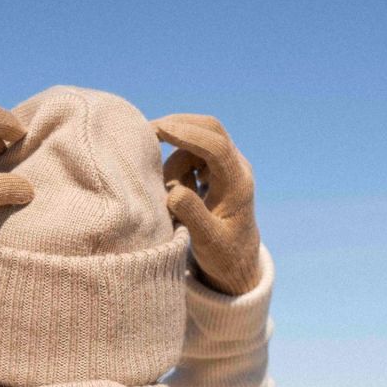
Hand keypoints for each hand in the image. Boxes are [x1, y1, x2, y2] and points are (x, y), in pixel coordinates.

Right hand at [150, 113, 261, 294]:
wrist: (237, 261)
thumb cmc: (223, 255)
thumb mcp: (207, 242)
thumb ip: (192, 215)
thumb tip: (174, 191)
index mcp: (238, 184)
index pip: (217, 147)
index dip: (188, 135)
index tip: (160, 130)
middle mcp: (237, 168)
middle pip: (211, 128)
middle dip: (179, 125)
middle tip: (148, 132)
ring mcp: (229, 165)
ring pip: (197, 142)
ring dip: (176, 159)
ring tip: (171, 192)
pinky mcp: (218, 168)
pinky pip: (194, 152)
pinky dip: (179, 164)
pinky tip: (179, 188)